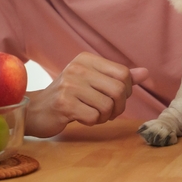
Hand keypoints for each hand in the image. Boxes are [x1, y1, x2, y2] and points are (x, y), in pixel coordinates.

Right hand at [24, 51, 148, 136]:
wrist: (35, 110)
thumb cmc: (68, 95)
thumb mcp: (92, 81)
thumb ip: (118, 77)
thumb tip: (146, 73)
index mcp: (86, 59)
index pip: (123, 73)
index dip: (126, 91)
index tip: (116, 98)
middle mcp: (78, 68)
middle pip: (119, 90)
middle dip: (118, 107)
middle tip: (108, 112)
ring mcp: (69, 85)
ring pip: (107, 106)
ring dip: (105, 116)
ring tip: (93, 114)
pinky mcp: (63, 104)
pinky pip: (93, 117)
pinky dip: (92, 122)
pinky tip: (81, 118)